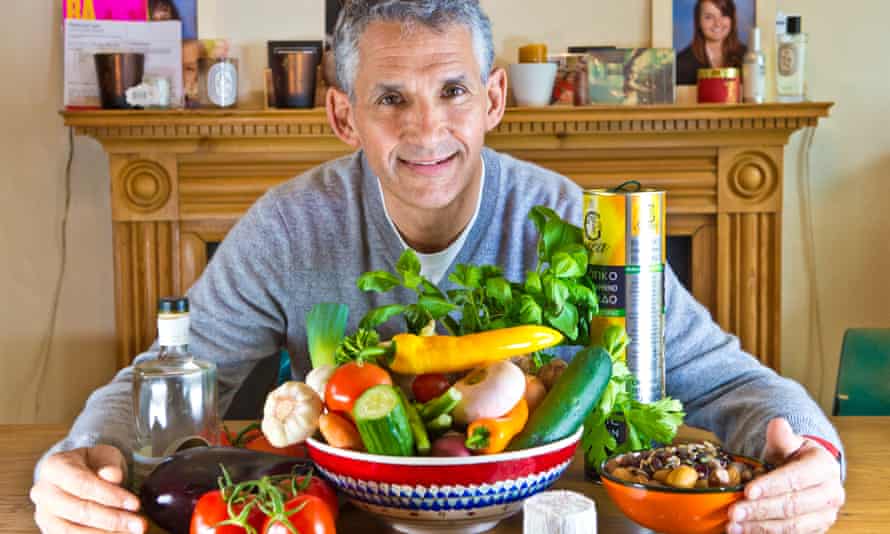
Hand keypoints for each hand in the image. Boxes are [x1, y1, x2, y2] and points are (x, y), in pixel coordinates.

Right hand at [30, 445, 146, 533]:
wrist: (79, 472)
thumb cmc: (92, 463)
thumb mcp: (105, 455)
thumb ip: (109, 464)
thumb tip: (114, 477)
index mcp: (53, 467)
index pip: (82, 484)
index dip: (109, 495)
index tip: (134, 504)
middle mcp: (43, 492)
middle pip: (78, 510)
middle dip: (113, 519)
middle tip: (139, 524)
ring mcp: (44, 514)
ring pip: (72, 531)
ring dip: (105, 533)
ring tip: (130, 532)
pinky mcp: (50, 530)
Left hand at [727, 418, 844, 533]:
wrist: (808, 473)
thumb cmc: (794, 456)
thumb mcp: (788, 442)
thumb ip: (781, 436)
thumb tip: (777, 424)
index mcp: (824, 467)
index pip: (796, 478)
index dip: (771, 486)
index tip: (748, 491)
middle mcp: (831, 494)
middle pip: (792, 506)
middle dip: (760, 510)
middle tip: (733, 512)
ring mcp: (825, 516)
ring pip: (792, 526)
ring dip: (760, 527)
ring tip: (734, 526)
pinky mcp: (816, 530)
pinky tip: (745, 532)